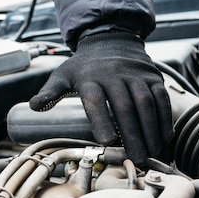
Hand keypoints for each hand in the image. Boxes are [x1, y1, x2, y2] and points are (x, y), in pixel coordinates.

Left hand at [29, 31, 172, 164]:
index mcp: (89, 78)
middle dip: (132, 135)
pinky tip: (164, 137)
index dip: (101, 120)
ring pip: (146, 103)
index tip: (106, 142)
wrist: (110, 39)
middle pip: (125, 107)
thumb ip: (50, 92)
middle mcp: (114, 75)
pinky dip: (165, 118)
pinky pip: (161, 98)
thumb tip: (33, 106)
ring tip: (151, 153)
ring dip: (151, 130)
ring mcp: (136, 75)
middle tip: (137, 159)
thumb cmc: (83, 65)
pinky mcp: (152, 76)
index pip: (95, 100)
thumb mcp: (62, 75)